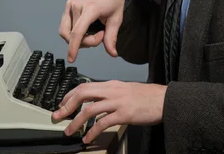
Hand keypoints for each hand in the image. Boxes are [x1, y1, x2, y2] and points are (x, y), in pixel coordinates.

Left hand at [51, 81, 166, 143]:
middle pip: (83, 93)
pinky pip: (103, 123)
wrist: (165, 100)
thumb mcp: (125, 90)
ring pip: (90, 109)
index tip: (62, 104)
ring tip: (69, 131)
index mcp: (111, 84)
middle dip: (67, 105)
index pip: (85, 86)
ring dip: (76, 121)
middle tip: (58, 116)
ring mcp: (118, 102)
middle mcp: (112, 90)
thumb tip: (97, 100)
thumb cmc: (147, 97)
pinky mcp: (124, 114)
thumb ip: (111, 93)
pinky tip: (88, 138)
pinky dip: (92, 132)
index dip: (70, 95)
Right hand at [59, 0, 127, 62]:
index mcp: (91, 8)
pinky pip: (65, 24)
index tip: (72, 58)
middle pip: (72, 35)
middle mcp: (77, 5)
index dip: (73, 47)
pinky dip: (73, 31)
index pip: (77, 32)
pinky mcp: (68, 4)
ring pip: (65, 31)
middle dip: (84, 42)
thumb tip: (112, 53)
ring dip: (77, 38)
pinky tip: (86, 28)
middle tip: (99, 37)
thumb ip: (112, 37)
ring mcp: (70, 4)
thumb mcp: (116, 18)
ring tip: (92, 32)